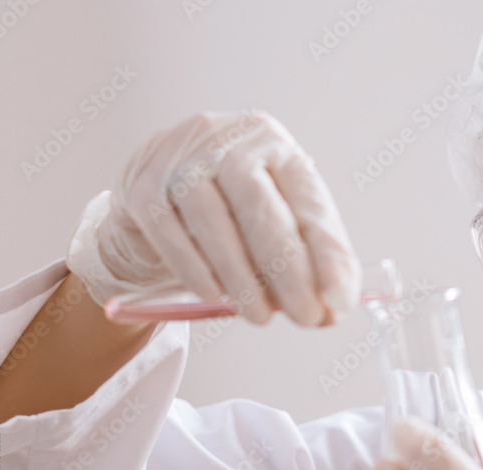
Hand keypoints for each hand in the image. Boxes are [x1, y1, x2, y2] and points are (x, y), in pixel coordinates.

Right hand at [66, 110, 360, 324]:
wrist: (156, 194)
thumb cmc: (229, 212)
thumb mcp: (275, 223)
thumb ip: (307, 260)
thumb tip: (335, 307)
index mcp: (276, 146)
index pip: (309, 202)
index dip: (328, 255)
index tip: (338, 300)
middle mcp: (230, 140)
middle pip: (262, 206)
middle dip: (288, 270)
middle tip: (304, 316)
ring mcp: (181, 157)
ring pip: (213, 219)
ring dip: (240, 277)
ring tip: (259, 315)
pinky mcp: (143, 184)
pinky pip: (169, 231)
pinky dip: (194, 268)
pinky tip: (213, 294)